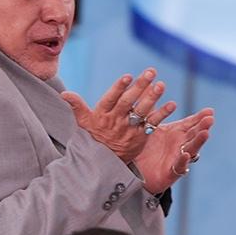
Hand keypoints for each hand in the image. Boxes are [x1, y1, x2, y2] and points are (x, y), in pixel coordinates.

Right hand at [61, 68, 176, 164]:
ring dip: (153, 98)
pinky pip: (152, 124)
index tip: (127, 76)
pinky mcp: (140, 137)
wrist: (103, 162)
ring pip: (142, 112)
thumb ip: (76, 105)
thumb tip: (63, 93)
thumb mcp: (83, 122)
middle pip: (129, 102)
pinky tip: (172, 104)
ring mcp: (129, 130)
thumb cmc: (93, 137)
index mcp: (102, 115)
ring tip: (161, 85)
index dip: (119, 88)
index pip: (110, 99)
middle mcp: (116, 121)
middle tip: (151, 72)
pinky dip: (162, 114)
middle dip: (140, 86)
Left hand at [135, 107, 212, 193]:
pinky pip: (179, 166)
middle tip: (210, 119)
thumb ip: (152, 110)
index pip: (190, 123)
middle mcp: (180, 144)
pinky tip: (186, 154)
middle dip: (203, 126)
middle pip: (194, 134)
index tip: (210, 110)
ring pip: (191, 149)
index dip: (200, 117)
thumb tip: (150, 87)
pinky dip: (183, 160)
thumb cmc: (144, 148)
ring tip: (205, 133)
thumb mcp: (148, 127)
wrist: (136, 173)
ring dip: (199, 141)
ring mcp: (178, 158)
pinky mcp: (172, 172)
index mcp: (175, 133)